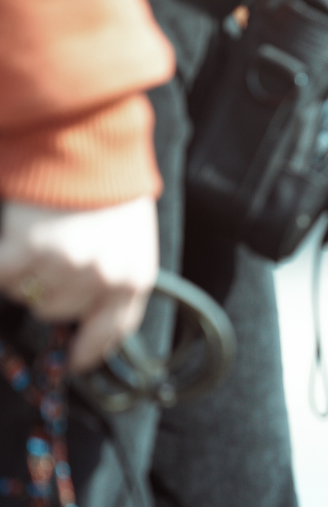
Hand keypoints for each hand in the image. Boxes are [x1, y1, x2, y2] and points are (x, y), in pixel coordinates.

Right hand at [0, 197, 158, 372]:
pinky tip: (6, 251)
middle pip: (58, 312)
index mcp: (135, 279)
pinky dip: (0, 267)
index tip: (73, 361)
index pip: (112, 333)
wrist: (91, 144)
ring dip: (22, 276)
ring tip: (33, 244)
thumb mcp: (132, 242)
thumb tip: (84, 316)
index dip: (89, 351)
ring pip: (27, 295)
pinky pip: (2, 277)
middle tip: (49, 260)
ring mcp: (66, 266)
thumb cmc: (111, 190)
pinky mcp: (29, 249)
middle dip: (48, 292)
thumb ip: (115, 279)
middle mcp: (104, 279)